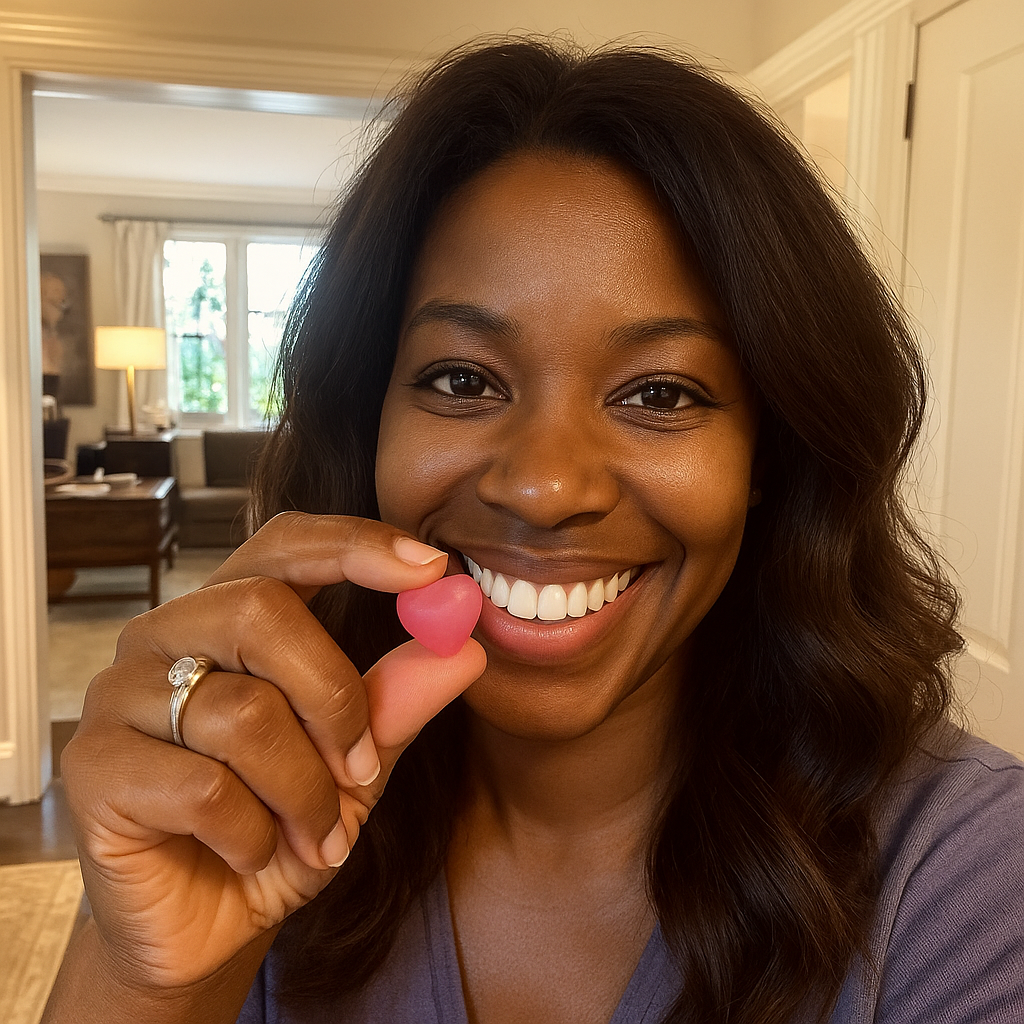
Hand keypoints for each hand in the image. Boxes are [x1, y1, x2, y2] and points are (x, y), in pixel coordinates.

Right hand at [60, 512, 485, 993]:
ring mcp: (118, 696)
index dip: (354, 544)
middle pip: (259, 610)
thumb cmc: (277, 827)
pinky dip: (253, 833)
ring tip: (314, 835)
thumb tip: (465, 649)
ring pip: (242, 712)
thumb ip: (397, 703)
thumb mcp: (356, 765)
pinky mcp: (92, 766)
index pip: (284, 545)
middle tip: (361, 769)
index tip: (430, 567)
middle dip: (333, 699)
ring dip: (303, 790)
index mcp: (227, 616)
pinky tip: (251, 854)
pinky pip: (203, 787)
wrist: (205, 927)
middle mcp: (164, 637)